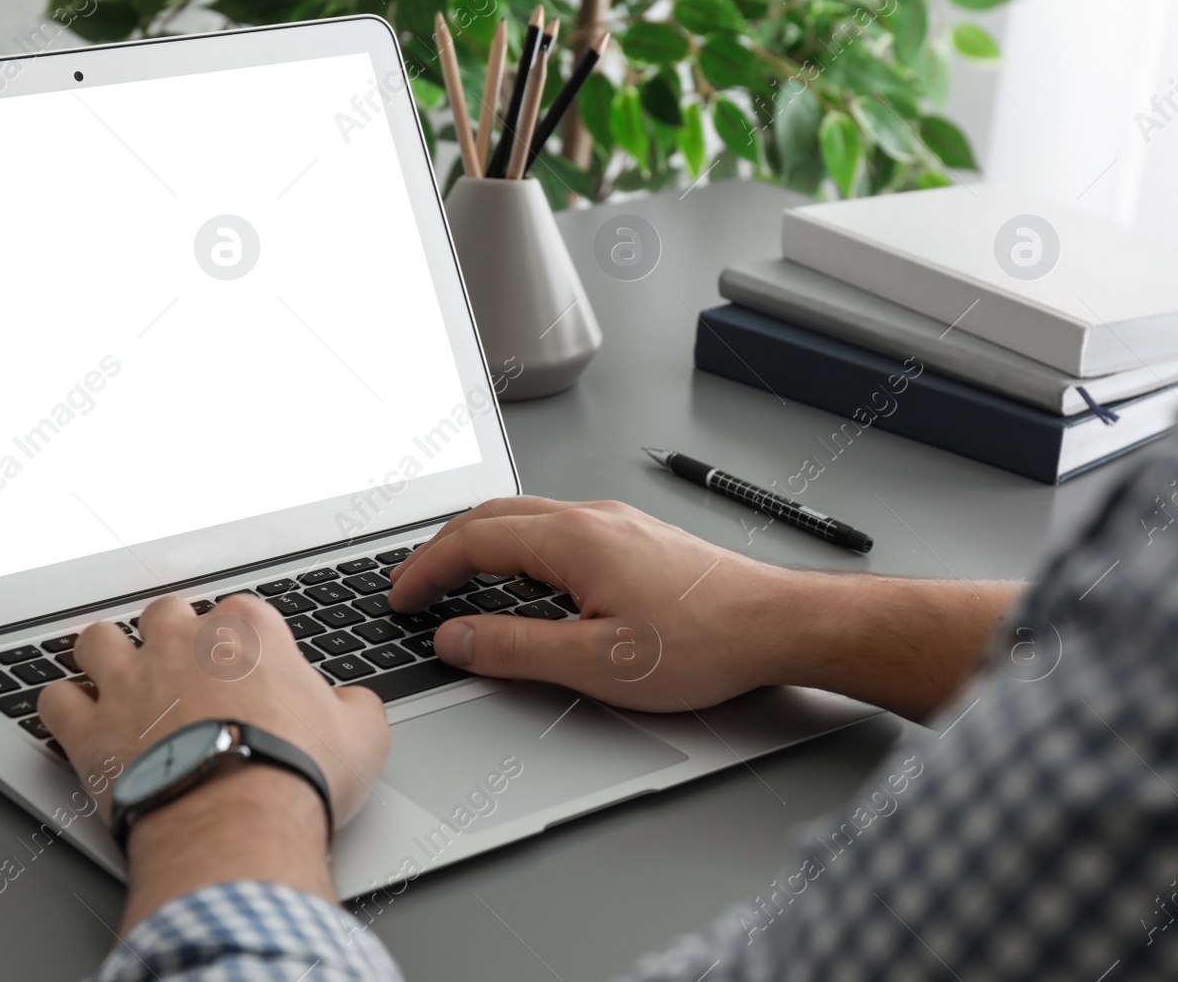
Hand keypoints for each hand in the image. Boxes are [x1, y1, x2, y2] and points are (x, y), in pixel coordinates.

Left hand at [38, 595, 388, 919]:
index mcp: (247, 632)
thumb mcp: (361, 737)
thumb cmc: (295, 776)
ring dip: (105, 655)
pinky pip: (55, 699)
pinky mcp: (89, 729)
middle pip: (164, 613)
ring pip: (97, 640)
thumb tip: (354, 706)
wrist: (236, 826)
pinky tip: (76, 718)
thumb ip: (356, 707)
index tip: (248, 665)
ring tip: (117, 675)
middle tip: (183, 666)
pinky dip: (63, 707)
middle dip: (171, 635)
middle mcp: (180, 643)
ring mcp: (128, 682)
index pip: (240, 610)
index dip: (243, 639)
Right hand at [388, 497, 805, 711]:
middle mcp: (590, 517)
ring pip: (524, 517)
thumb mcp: (594, 661)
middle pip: (492, 516)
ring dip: (478, 543)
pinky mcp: (633, 536)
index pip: (472, 542)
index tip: (399, 596)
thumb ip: (514, 648)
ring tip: (454, 578)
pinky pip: (554, 526)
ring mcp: (614, 522)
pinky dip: (515, 545)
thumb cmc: (704, 642)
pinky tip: (520, 575)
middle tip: (413, 583)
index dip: (426, 570)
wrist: (777, 624)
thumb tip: (453, 638)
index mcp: (572, 539)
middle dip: (442, 548)